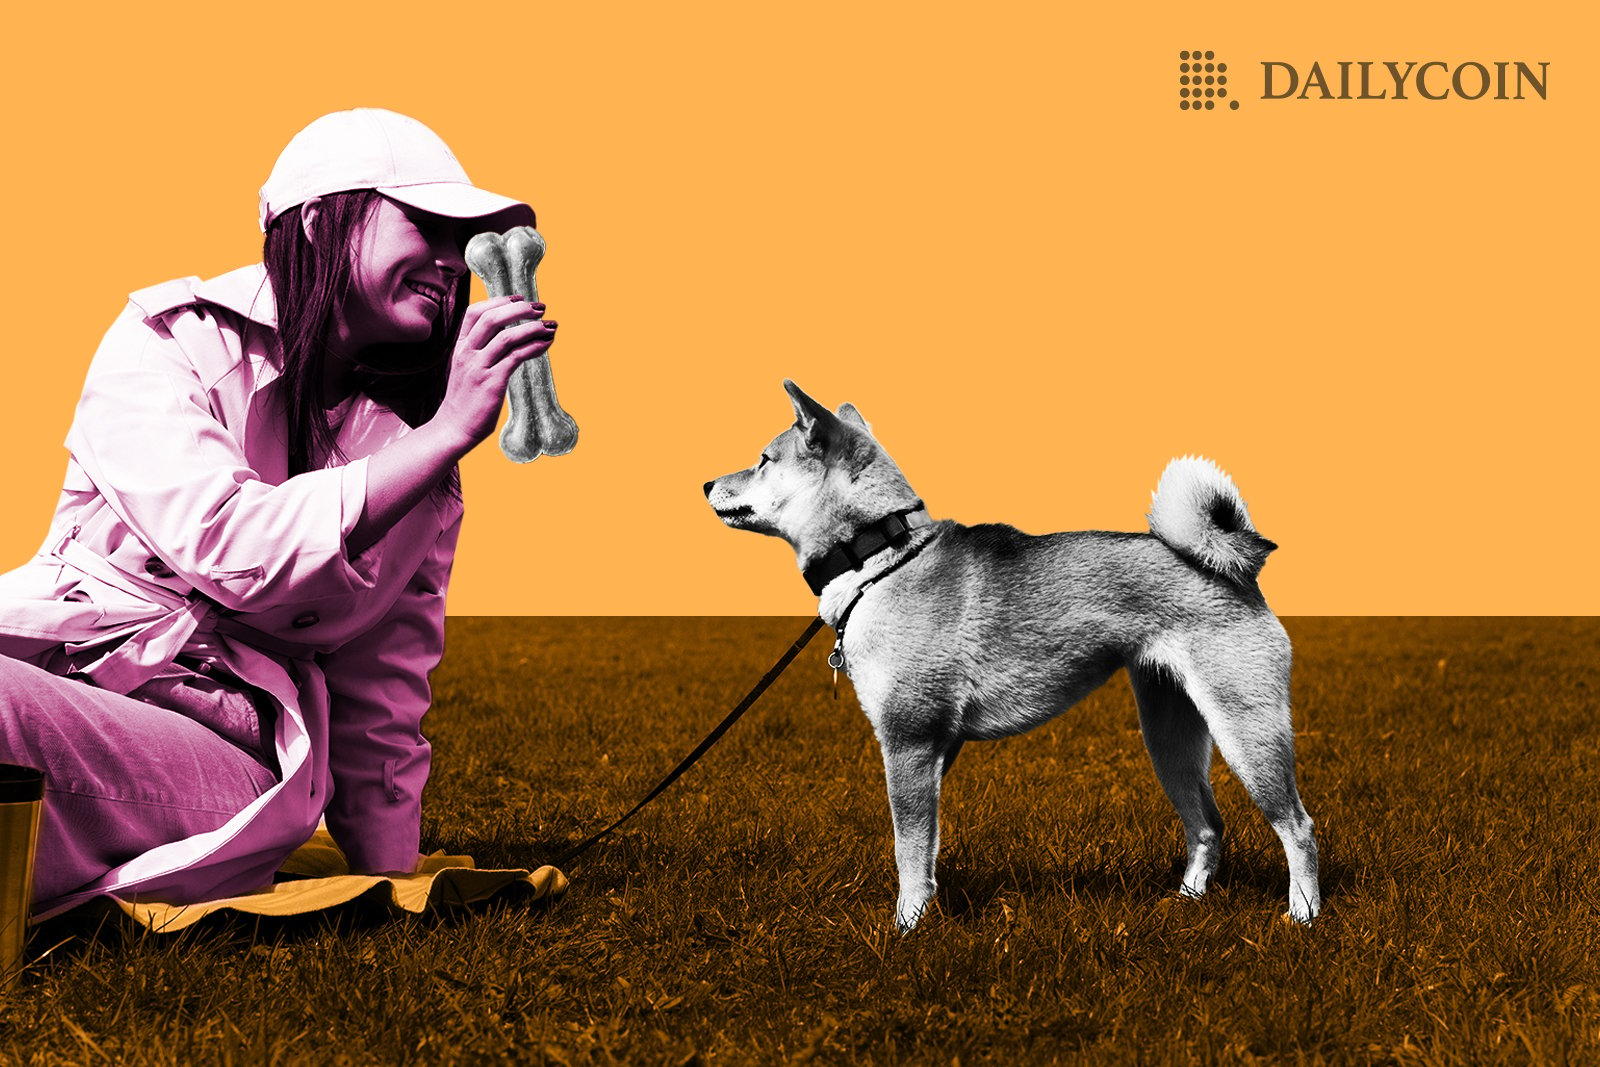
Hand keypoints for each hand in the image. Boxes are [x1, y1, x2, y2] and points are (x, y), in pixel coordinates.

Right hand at [432, 295, 558, 451]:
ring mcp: (478, 367)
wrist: (454, 428)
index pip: (475, 312)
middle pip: (492, 318)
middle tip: (540, 308)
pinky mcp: (492, 382)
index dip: (499, 301)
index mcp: (460, 347)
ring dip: (532, 327)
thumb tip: (508, 336)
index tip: (519, 298)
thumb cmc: (465, 400)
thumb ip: (481, 351)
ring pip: (507, 337)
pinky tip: (546, 344)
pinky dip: (534, 347)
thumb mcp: (467, 369)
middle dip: (519, 309)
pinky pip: (516, 357)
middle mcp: (467, 353)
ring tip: (550, 325)